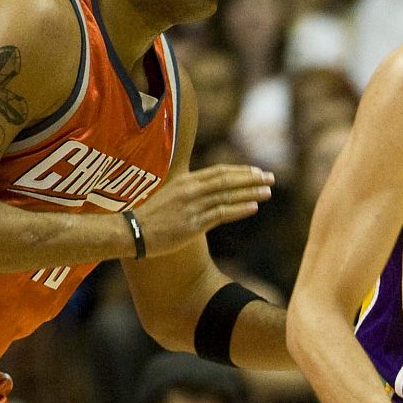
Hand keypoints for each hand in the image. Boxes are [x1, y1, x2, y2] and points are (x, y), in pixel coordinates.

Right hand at [134, 164, 273, 254]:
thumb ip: (188, 191)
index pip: (218, 172)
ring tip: (268, 191)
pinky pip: (220, 214)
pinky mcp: (193, 224)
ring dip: (250, 192)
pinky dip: (238, 209)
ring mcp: (192, 207)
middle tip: (270, 177)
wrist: (132, 232)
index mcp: (185, 180)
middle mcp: (190, 190)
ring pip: (227, 195)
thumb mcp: (169, 196)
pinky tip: (253, 208)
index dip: (239, 171)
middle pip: (226, 180)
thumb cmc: (150, 216)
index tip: (256, 171)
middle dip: (251, 178)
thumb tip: (205, 192)